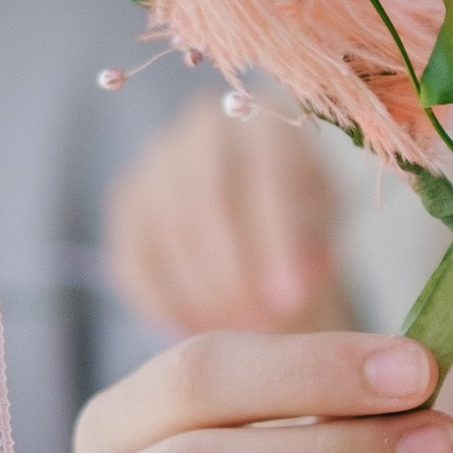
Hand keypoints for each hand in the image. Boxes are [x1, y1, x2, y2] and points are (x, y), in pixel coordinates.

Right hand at [103, 98, 342, 337]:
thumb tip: (296, 285)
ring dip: (203, 294)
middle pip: (208, 200)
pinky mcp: (127, 201)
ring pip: (169, 233)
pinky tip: (194, 329)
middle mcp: (208, 126)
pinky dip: (165, 303)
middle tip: (258, 324)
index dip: (278, 238)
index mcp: (269, 120)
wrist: (261, 226)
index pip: (268, 169)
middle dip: (234, 274)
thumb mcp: (325, 234)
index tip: (292, 298)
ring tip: (237, 333)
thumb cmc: (304, 229)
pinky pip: (135, 260)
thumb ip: (314, 254)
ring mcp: (159, 160)